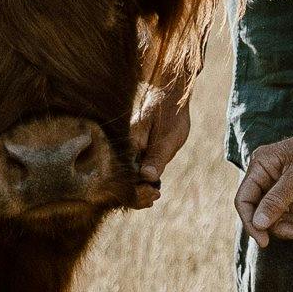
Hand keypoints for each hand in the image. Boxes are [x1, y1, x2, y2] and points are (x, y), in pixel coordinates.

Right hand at [127, 77, 195, 209]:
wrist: (168, 93)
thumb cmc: (170, 112)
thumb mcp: (169, 137)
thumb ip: (157, 157)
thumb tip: (147, 178)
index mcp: (128, 143)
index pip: (125, 176)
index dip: (136, 191)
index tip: (152, 196)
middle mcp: (122, 146)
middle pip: (122, 178)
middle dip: (136, 193)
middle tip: (153, 198)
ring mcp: (125, 147)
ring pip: (126, 174)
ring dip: (137, 188)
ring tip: (152, 196)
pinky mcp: (131, 147)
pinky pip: (131, 167)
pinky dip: (139, 179)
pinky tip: (149, 187)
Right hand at [234, 76, 292, 245]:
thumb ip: (278, 201)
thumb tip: (258, 225)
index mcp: (261, 163)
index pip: (243, 199)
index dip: (251, 222)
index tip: (267, 242)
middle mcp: (267, 168)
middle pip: (260, 208)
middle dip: (278, 225)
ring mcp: (282, 176)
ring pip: (276, 211)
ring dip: (291, 224)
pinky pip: (289, 208)